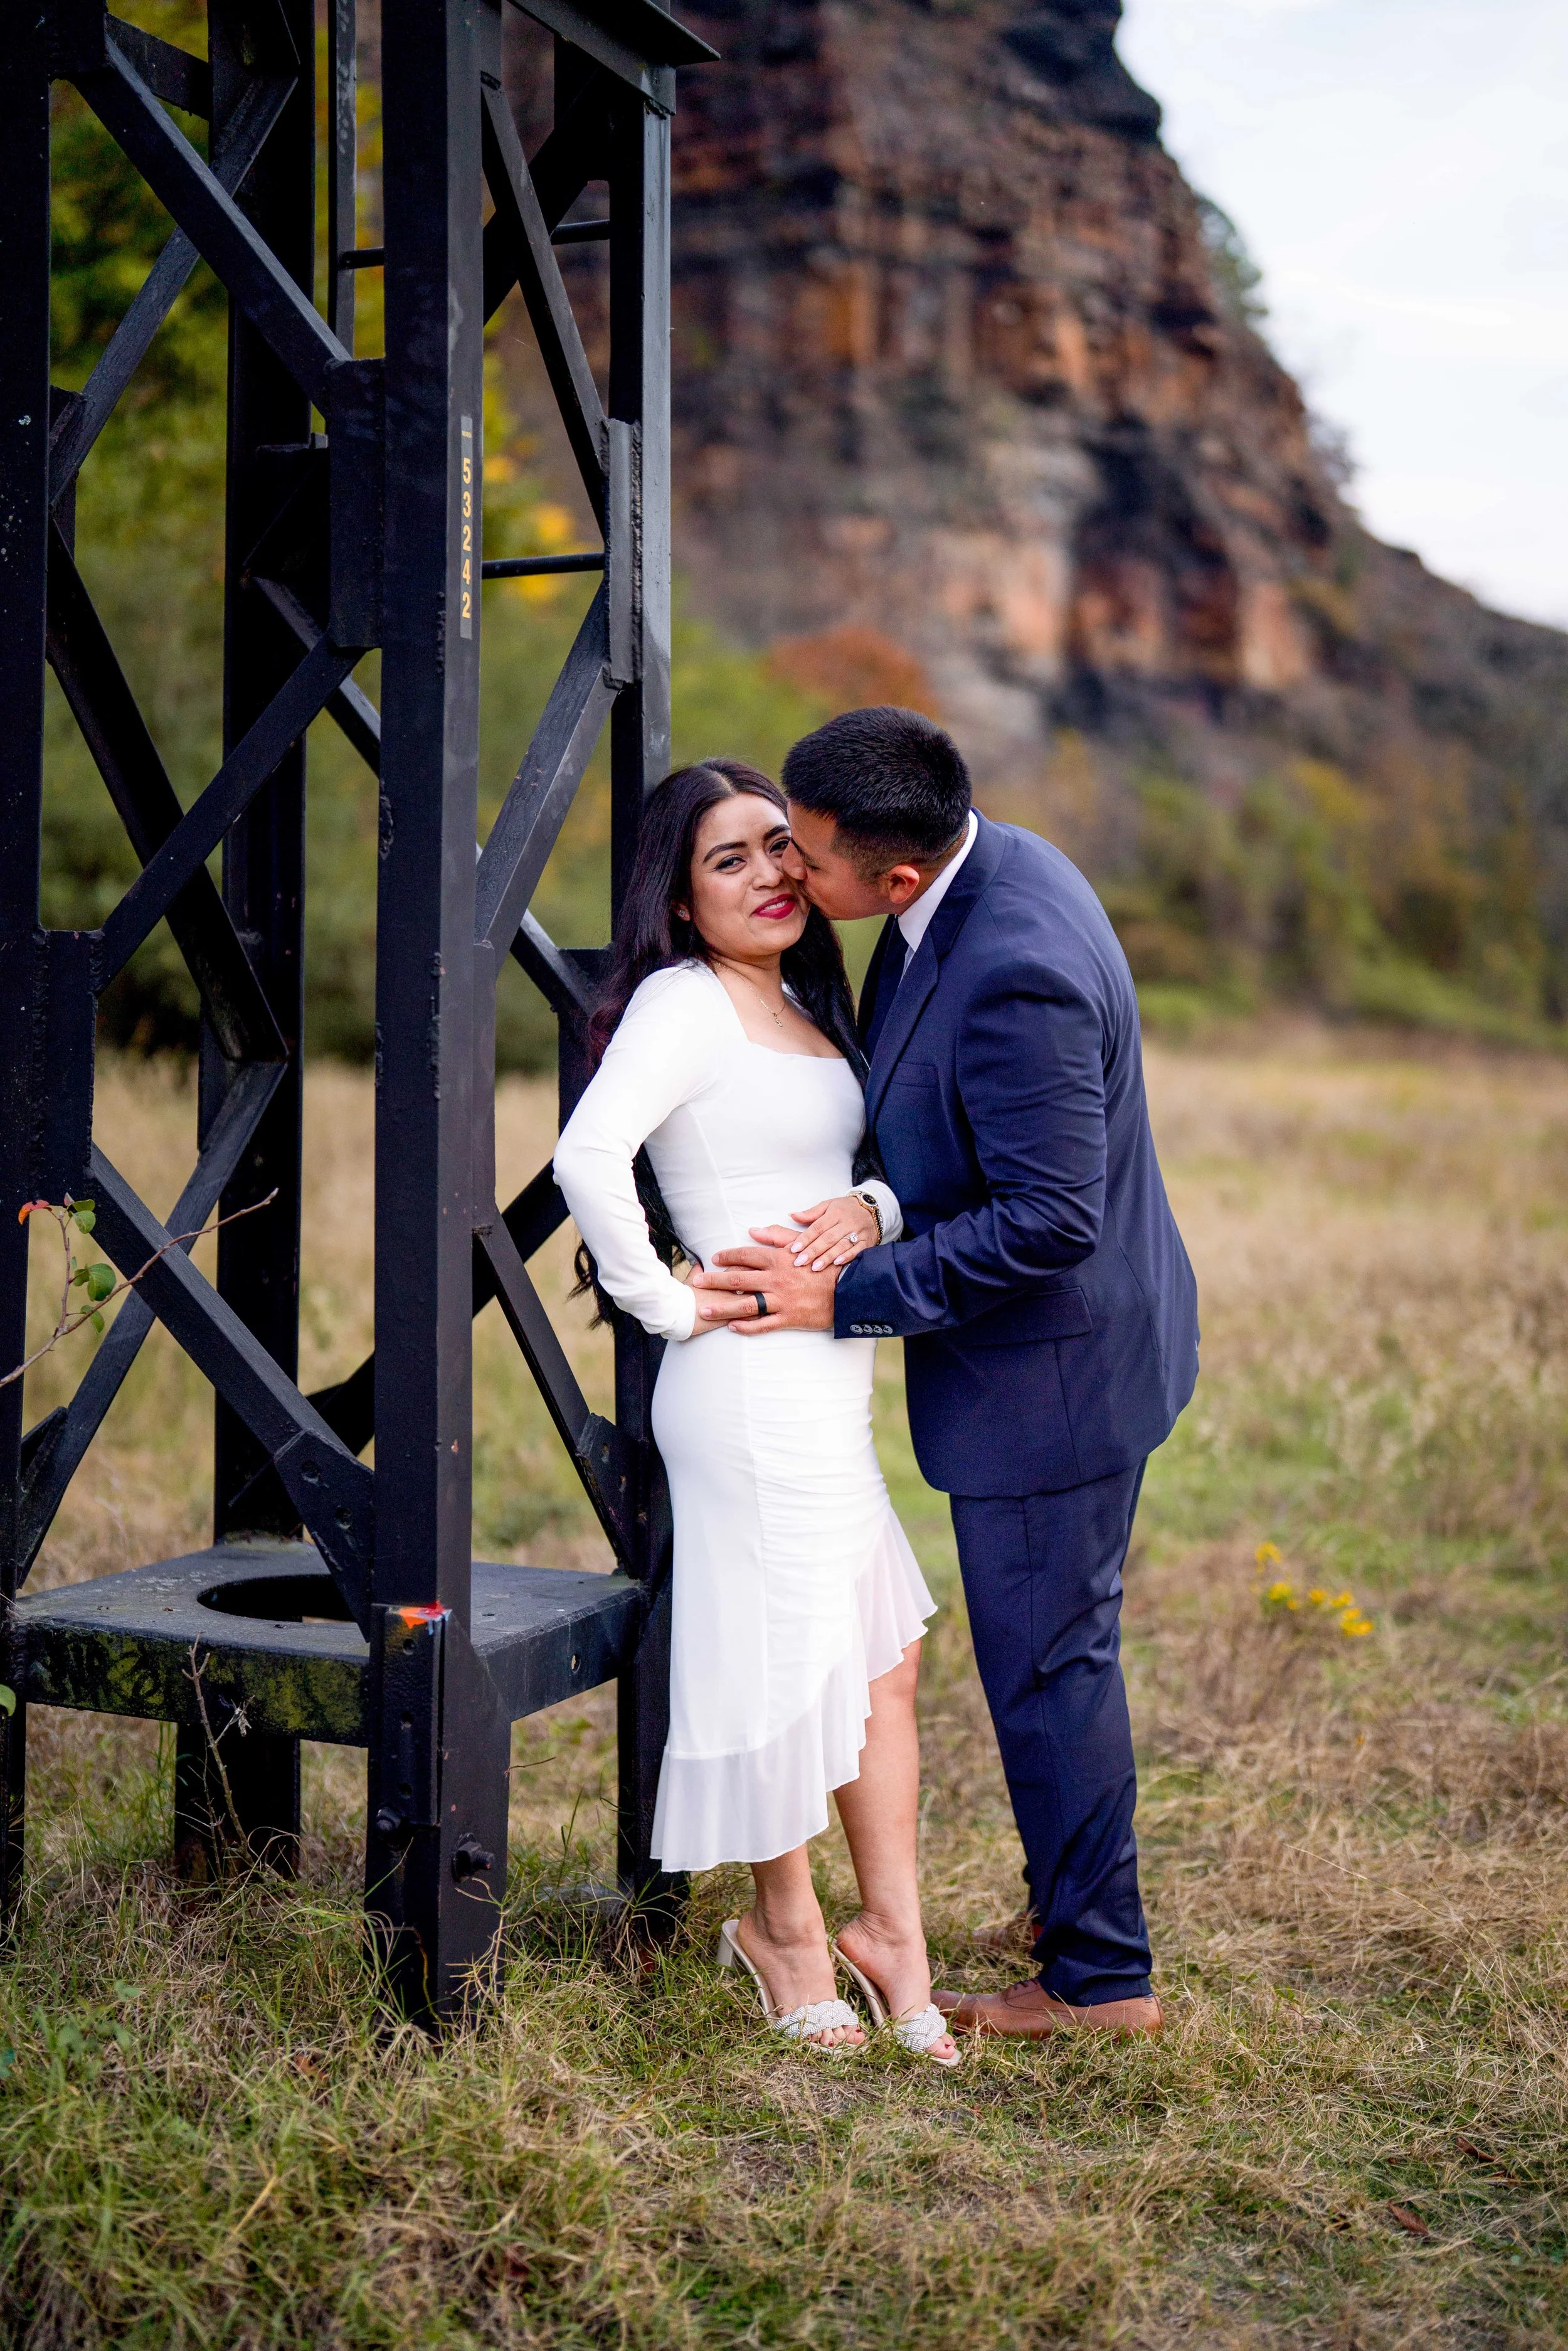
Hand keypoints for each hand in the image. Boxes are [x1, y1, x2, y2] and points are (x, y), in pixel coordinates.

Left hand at [689, 1235, 837, 1331]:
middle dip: (714, 1281)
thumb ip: (777, 1237)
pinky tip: (731, 1326)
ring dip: (722, 1308)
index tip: (713, 1259)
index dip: (727, 1256)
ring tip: (704, 1310)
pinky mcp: (789, 1318)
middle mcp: (776, 1279)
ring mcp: (781, 1300)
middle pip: (738, 1279)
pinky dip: (746, 1327)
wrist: (849, 1289)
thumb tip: (753, 1230)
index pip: (746, 1255)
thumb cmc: (825, 1265)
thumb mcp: (802, 1246)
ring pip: (745, 1304)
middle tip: (696, 1284)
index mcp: (779, 1259)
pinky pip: (763, 1324)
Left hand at [785, 1194, 876, 1272]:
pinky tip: (836, 1264)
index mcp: (835, 1213)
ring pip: (841, 1246)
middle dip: (813, 1251)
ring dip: (827, 1257)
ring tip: (814, 1267)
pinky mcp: (867, 1241)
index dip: (805, 1238)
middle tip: (800, 1262)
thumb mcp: (828, 1205)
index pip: (818, 1227)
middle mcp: (847, 1223)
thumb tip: (792, 1215)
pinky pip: (857, 1250)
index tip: (793, 1249)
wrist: (872, 1209)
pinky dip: (847, 1257)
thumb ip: (811, 1213)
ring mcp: (858, 1232)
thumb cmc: (846, 1209)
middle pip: (828, 1238)